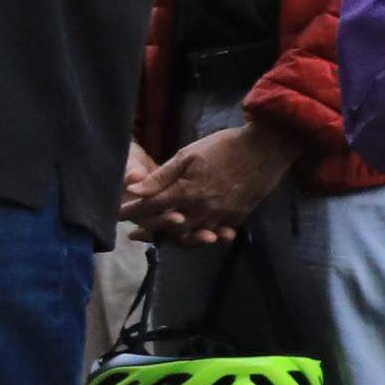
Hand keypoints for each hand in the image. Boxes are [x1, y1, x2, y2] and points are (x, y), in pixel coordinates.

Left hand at [129, 120, 295, 244]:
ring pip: (192, 236)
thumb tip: (135, 190)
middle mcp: (201, 210)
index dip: (132, 212)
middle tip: (136, 234)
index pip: (150, 208)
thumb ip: (162, 176)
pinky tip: (196, 235)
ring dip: (175, 238)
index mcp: (186, 193)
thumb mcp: (189, 155)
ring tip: (161, 237)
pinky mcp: (237, 218)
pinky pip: (216, 234)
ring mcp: (221, 217)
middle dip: (151, 231)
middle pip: (169, 229)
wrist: (267, 149)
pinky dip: (203, 237)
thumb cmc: (225, 147)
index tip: (117, 215)